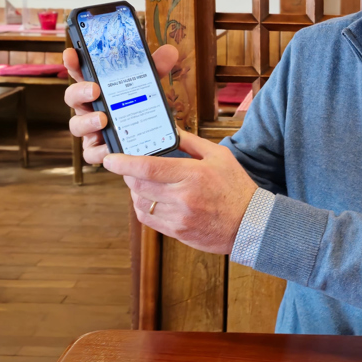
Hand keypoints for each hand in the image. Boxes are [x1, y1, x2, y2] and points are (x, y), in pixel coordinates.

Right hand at [62, 45, 178, 163]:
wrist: (150, 137)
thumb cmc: (138, 106)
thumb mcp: (148, 85)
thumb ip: (156, 68)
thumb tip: (169, 52)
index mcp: (97, 87)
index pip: (80, 72)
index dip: (73, 62)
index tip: (72, 52)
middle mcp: (88, 107)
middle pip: (72, 97)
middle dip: (79, 91)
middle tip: (95, 89)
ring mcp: (90, 129)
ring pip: (76, 125)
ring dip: (87, 121)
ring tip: (103, 118)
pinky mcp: (96, 150)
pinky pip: (90, 153)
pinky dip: (99, 150)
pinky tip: (110, 148)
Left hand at [102, 131, 257, 254]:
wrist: (250, 223)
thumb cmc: (236, 187)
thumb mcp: (219, 156)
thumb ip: (190, 142)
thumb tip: (169, 129)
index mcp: (193, 175)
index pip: (147, 168)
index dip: (123, 163)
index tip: (110, 158)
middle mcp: (183, 197)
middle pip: (138, 185)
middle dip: (128, 174)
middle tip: (129, 166)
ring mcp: (178, 217)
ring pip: (140, 202)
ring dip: (135, 190)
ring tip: (144, 182)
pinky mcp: (177, 232)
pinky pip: (147, 219)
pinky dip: (142, 207)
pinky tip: (150, 199)